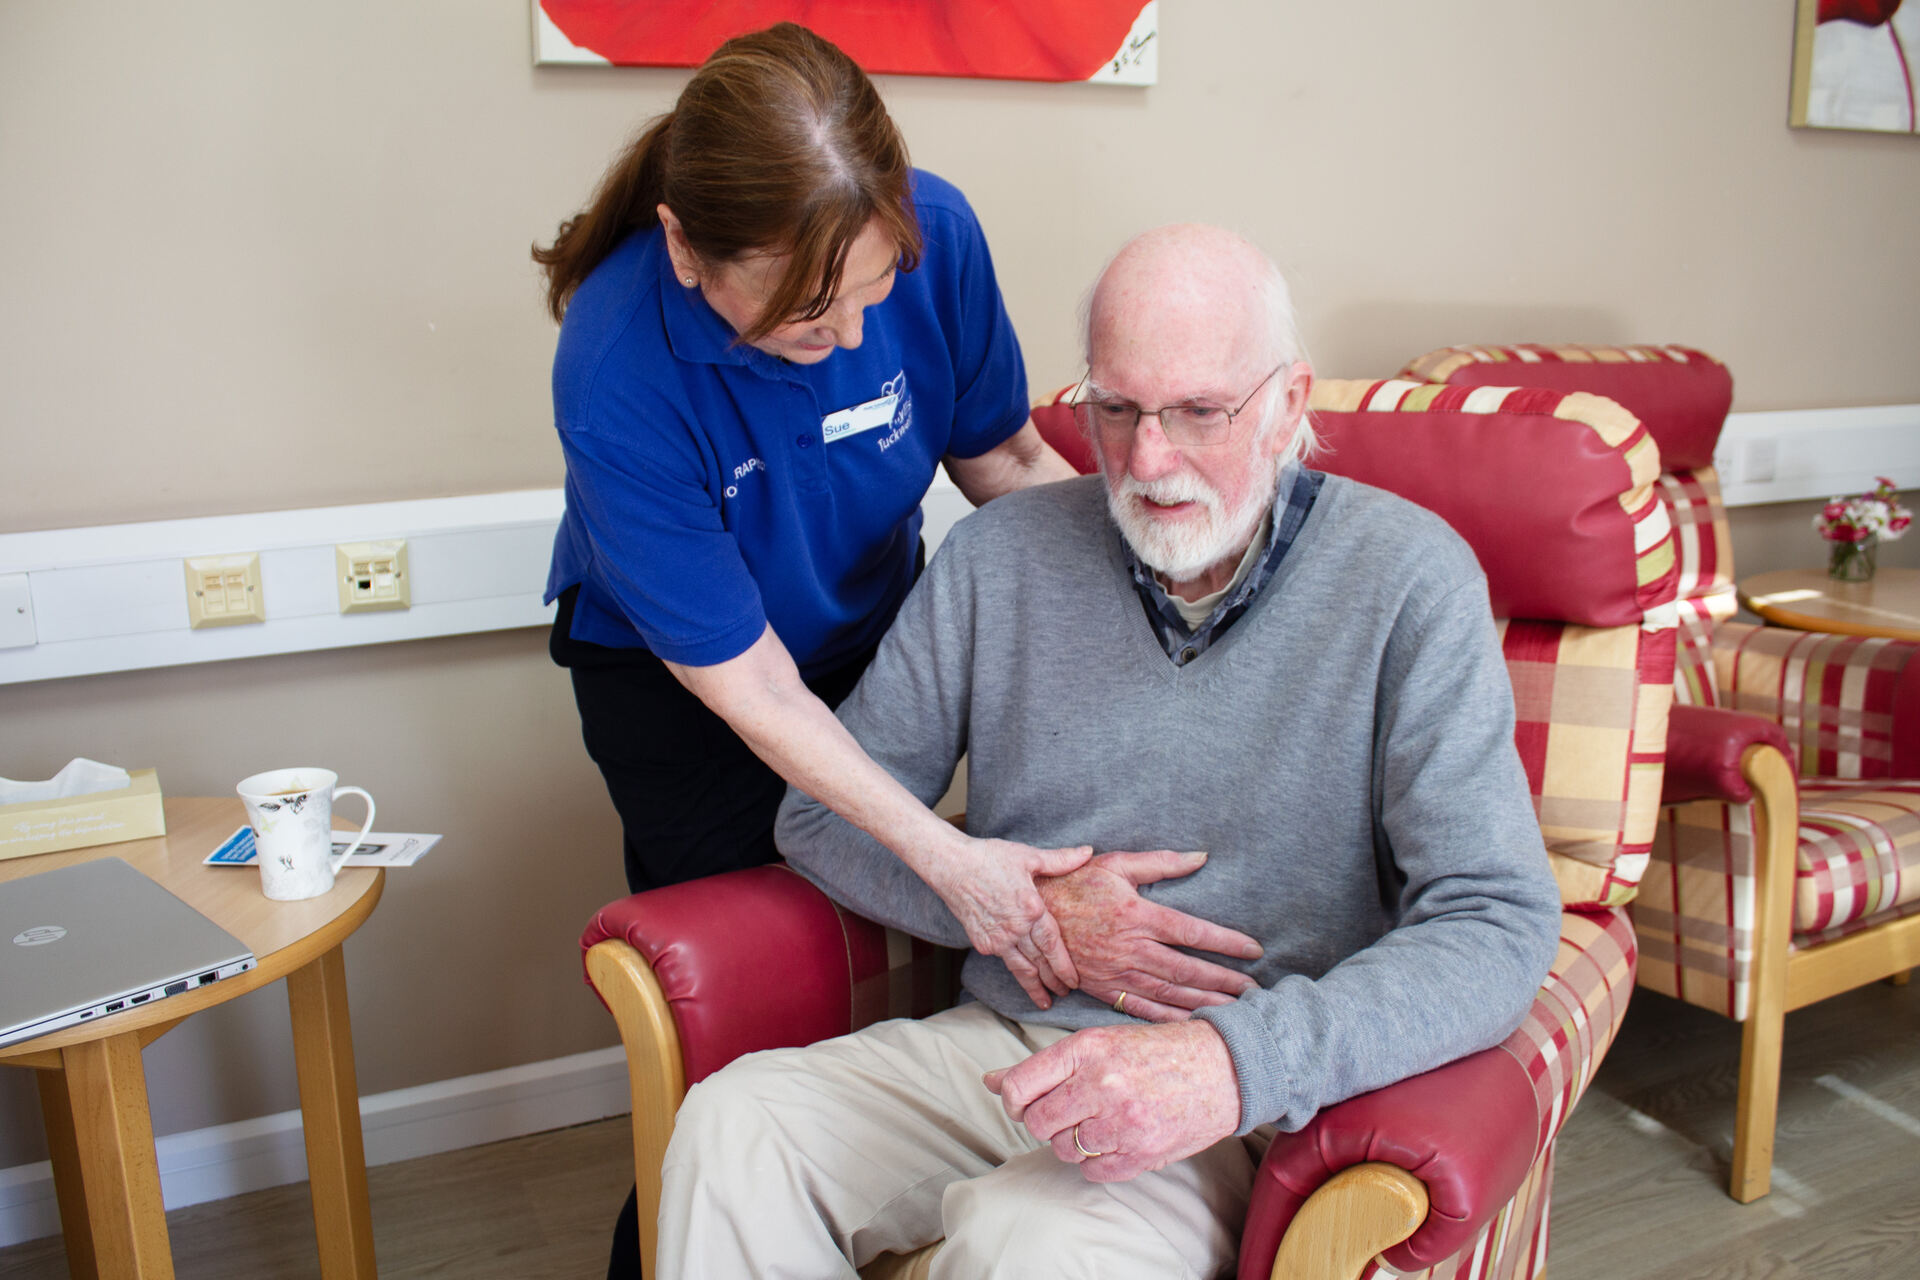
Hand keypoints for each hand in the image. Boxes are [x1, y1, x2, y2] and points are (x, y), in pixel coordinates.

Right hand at [922, 836, 1091, 1007]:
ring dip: (1034, 987)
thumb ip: (1060, 860)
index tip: (1075, 981)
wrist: (951, 866)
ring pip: (1020, 969)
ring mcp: (996, 938)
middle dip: (1054, 981)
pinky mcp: (982, 942)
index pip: (1053, 946)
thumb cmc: (990, 857)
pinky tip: (1023, 978)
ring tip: (1046, 1001)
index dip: (1065, 966)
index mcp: (1031, 909)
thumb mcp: (1029, 856)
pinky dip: (1015, 971)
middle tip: (1066, 993)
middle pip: (1040, 963)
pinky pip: (1003, 960)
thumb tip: (1088, 852)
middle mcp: (1015, 928)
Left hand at [983, 1022, 1240, 1182]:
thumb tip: (992, 1082)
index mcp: (1086, 1048)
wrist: (1223, 1068)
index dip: (1013, 1100)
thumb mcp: (1099, 1042)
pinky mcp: (1142, 1152)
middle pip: (1036, 1123)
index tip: (1025, 1102)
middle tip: (1072, 1111)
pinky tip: (1117, 1138)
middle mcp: (1101, 1084)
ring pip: (1063, 1150)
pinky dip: (1098, 1161)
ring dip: (1074, 1141)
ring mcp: (1122, 1121)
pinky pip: (1093, 1172)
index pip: (1018, 1088)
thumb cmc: (1156, 1052)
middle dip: (1047, 1121)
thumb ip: (1044, 1066)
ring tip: (1101, 1121)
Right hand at [1038, 851, 1262, 1020]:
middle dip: (1224, 981)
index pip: (1192, 931)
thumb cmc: (1075, 884)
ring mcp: (1116, 972)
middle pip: (1187, 969)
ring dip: (1204, 1002)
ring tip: (1235, 1009)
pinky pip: (1141, 1009)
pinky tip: (1192, 1023)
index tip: (1254, 949)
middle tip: (1255, 989)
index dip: (1226, 942)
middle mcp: (1130, 947)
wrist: (1031, 914)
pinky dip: (1169, 1018)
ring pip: (1169, 993)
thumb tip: (1201, 856)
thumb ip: (1162, 862)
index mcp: (1137, 914)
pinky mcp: (1103, 988)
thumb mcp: (1117, 865)